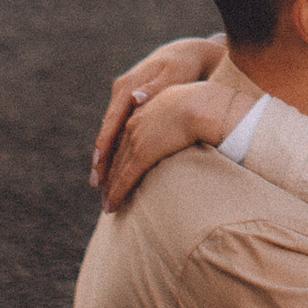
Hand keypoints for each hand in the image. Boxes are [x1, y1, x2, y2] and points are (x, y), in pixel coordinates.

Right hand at [90, 36, 225, 191]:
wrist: (186, 52)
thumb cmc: (184, 66)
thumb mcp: (174, 74)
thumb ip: (155, 87)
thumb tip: (135, 98)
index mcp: (128, 86)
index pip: (111, 122)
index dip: (103, 147)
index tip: (98, 167)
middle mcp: (121, 91)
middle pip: (107, 130)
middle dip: (100, 158)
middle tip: (95, 184)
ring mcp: (124, 96)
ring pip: (111, 131)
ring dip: (105, 156)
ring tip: (100, 182)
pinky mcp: (131, 101)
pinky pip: (119, 128)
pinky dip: (114, 146)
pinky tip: (113, 164)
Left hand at [100, 57, 262, 210]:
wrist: (202, 103)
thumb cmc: (202, 103)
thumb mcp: (181, 103)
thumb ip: (171, 113)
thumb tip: (171, 120)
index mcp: (142, 111)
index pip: (124, 139)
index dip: (118, 157)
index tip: (114, 171)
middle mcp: (133, 124)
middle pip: (117, 155)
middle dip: (109, 176)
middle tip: (105, 194)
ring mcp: (136, 138)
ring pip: (117, 168)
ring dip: (111, 189)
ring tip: (107, 204)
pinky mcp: (143, 152)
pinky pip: (125, 177)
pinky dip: (117, 192)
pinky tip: (112, 204)